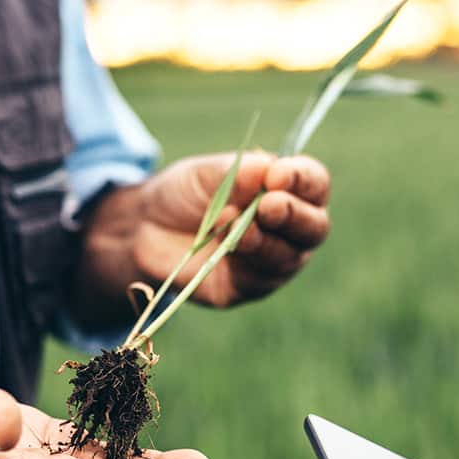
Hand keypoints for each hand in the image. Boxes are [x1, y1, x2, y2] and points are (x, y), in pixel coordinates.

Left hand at [134, 152, 329, 306]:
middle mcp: (289, 229)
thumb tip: (268, 170)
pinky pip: (258, 280)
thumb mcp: (206, 173)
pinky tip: (224, 245)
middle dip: (293, 216)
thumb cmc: (184, 193)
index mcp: (287, 191)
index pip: (313, 184)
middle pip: (314, 227)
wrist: (144, 227)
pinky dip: (244, 261)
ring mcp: (272, 262)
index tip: (277, 175)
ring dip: (263, 240)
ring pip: (288, 257)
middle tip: (268, 206)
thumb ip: (238, 173)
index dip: (302, 179)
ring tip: (232, 223)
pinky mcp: (247, 288)